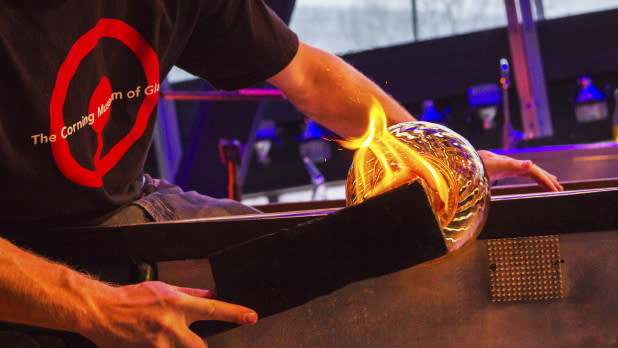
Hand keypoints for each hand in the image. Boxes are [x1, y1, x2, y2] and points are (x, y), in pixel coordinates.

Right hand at [86, 281, 256, 347]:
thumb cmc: (131, 299)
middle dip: (199, 346)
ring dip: (178, 347)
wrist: (101, 311)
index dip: (235, 313)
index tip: (251, 317)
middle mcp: (170, 326)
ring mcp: (158, 344)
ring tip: (162, 338)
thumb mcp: (163, 289)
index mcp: (176, 305)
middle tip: (186, 339)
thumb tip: (211, 294)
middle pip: (200, 346)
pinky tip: (152, 341)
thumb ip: (190, 294)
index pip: (213, 309)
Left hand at [478, 150, 562, 191]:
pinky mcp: (503, 170)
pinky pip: (523, 175)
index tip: (555, 190)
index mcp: (511, 164)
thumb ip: (511, 165)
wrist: (464, 162)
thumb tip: (531, 163)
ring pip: (530, 173)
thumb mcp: (493, 167)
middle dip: (547, 180)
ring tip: (553, 185)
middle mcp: (512, 164)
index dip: (545, 180)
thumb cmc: (477, 165)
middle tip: (560, 189)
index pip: (534, 172)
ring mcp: (508, 167)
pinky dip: (532, 178)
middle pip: (534, 171)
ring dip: (542, 179)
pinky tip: (534, 181)